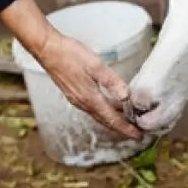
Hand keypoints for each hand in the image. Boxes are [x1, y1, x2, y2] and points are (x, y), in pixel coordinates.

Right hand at [0, 0, 142, 140]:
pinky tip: (110, 105)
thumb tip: (127, 96)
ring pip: (99, 115)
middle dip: (122, 128)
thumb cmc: (71, 55)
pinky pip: (93, 108)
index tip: (139, 136)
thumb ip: (112, 81)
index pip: (112, 119)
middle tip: (137, 133)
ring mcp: (77, 99)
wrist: (48, 50)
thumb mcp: (95, 66)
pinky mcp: (73, 94)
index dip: (126, 129)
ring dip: (113, 120)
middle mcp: (83, 103)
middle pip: (106, 121)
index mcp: (90, 98)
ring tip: (128, 121)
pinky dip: (104, 112)